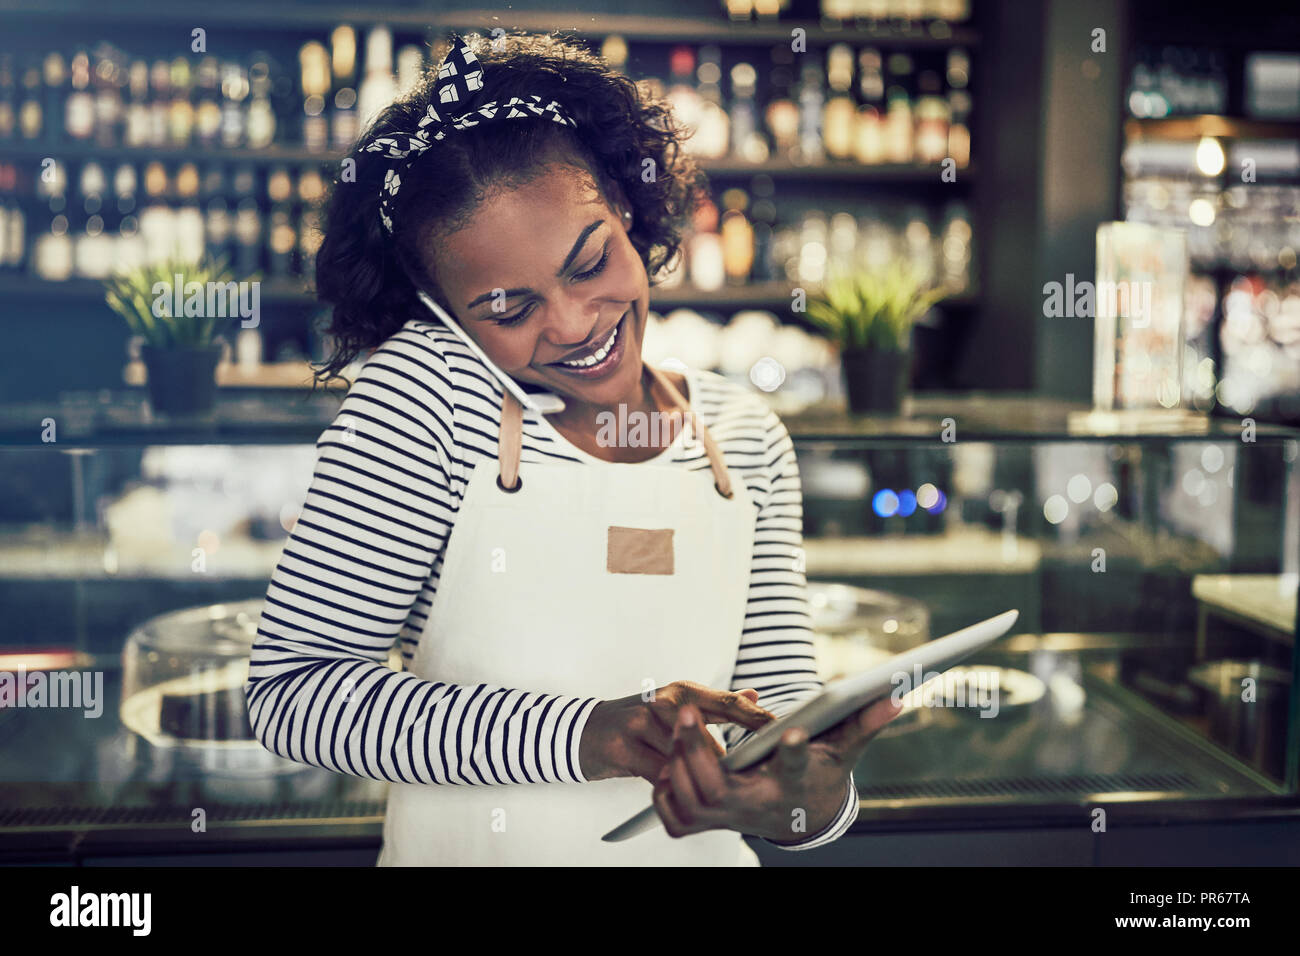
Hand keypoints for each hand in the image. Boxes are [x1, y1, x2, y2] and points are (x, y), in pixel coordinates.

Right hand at [580, 681, 774, 783]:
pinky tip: (679, 788)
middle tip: (747, 774)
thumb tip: (754, 695)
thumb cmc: (637, 721)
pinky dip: (671, 782)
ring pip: (681, 755)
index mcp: (681, 692)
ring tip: (713, 786)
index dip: (754, 718)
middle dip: (725, 758)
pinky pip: (657, 771)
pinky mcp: (623, 746)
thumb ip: (716, 705)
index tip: (778, 730)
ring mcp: (641, 723)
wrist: (586, 730)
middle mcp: (662, 702)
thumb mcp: (677, 706)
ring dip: (696, 773)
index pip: (726, 702)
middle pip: (705, 734)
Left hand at [651, 696, 903, 842]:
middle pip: (721, 788)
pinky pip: (676, 818)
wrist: (800, 814)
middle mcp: (759, 807)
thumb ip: (864, 722)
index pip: (796, 769)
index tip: (792, 734)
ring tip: (678, 725)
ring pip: (693, 801)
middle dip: (699, 749)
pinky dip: (666, 793)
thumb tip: (894, 696)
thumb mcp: (843, 749)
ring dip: (678, 764)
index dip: (795, 753)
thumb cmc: (819, 773)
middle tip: (689, 710)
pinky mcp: (708, 825)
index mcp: (793, 784)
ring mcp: (729, 819)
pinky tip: (669, 762)